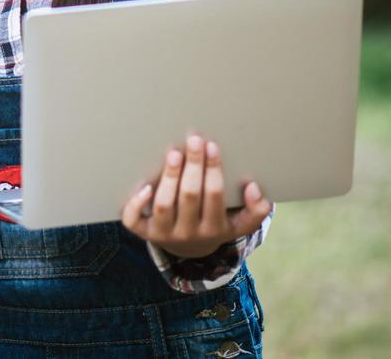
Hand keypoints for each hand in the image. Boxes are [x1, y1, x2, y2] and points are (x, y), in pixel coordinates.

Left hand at [120, 134, 272, 259]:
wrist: (189, 251)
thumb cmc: (215, 224)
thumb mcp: (240, 223)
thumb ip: (256, 210)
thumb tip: (254, 187)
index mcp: (214, 229)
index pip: (214, 197)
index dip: (213, 171)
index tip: (212, 145)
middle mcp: (188, 233)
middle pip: (190, 196)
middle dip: (193, 166)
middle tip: (194, 140)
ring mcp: (164, 233)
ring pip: (164, 205)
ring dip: (169, 178)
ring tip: (174, 154)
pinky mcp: (143, 232)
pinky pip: (134, 221)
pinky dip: (136, 204)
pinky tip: (144, 186)